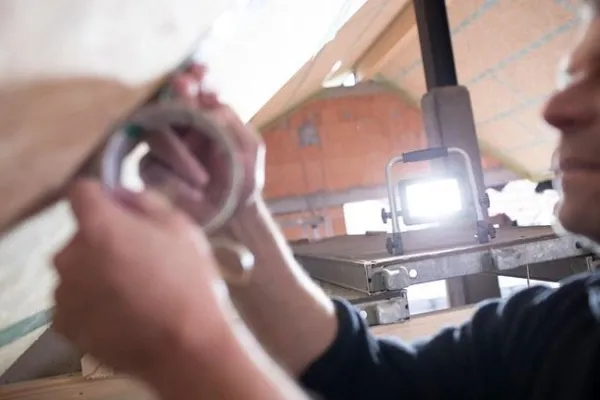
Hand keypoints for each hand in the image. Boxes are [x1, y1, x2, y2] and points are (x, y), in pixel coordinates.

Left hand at [53, 179, 233, 376]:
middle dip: (103, 241)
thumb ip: (146, 202)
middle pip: (80, 235)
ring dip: (95, 273)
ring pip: (76, 269)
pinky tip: (120, 313)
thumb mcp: (181, 228)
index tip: (120, 211)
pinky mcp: (64, 323)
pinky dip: (91, 303)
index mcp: (98, 226)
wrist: (184, 345)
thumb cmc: (188, 281)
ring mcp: (63, 292)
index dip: (101, 198)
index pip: (81, 191)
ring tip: (131, 292)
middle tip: (137, 260)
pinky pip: (74, 301)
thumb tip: (123, 195)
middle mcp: (70, 255)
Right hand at [139, 64, 264, 226]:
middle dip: (176, 97)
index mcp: (204, 119)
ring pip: (156, 134)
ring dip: (179, 153)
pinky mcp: (150, 172)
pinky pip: (153, 166)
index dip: (192, 78)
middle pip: (166, 105)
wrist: (235, 217)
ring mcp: (163, 149)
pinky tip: (195, 191)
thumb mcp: (249, 148)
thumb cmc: (242, 180)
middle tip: (185, 88)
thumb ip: (232, 122)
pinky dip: (175, 178)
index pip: (192, 92)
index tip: (200, 70)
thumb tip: (209, 100)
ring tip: (204, 179)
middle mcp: (180, 129)